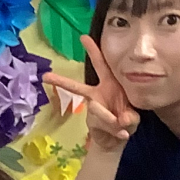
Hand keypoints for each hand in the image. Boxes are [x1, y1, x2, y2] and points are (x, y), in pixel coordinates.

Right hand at [44, 35, 138, 153]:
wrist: (118, 141)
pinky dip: (116, 131)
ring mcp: (92, 110)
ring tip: (123, 128)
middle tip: (45, 77)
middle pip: (78, 87)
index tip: (83, 37)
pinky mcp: (91, 123)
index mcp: (109, 84)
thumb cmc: (127, 120)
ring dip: (113, 120)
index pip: (101, 65)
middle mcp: (97, 95)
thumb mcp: (134, 117)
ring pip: (98, 111)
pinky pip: (103, 125)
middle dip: (62, 81)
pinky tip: (122, 134)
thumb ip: (129, 117)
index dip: (93, 51)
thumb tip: (119, 120)